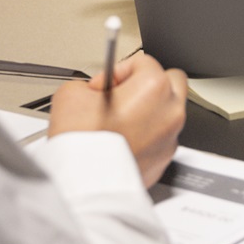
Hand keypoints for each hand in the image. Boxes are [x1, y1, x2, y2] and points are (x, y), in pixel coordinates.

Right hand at [47, 53, 188, 186]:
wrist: (85, 182)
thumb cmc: (83, 142)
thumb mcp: (72, 93)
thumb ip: (90, 84)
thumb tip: (92, 93)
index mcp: (154, 87)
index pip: (142, 61)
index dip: (116, 71)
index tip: (103, 85)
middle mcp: (170, 111)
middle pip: (170, 81)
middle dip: (146, 84)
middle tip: (122, 94)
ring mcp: (171, 138)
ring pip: (167, 112)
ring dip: (148, 111)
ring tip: (119, 120)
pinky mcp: (164, 160)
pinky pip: (160, 138)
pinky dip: (146, 136)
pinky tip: (122, 140)